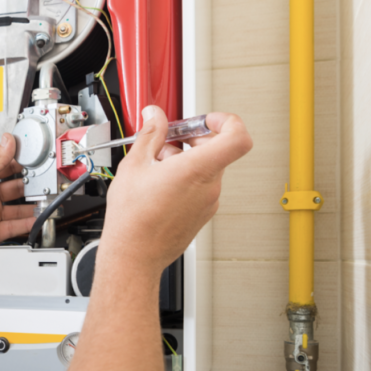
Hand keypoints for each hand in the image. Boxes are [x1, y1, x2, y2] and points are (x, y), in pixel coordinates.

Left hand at [0, 133, 34, 261]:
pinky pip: (14, 226)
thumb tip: (8, 141)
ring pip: (17, 208)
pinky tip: (36, 218)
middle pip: (14, 188)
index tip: (33, 161)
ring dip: (31, 205)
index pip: (5, 168)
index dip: (19, 165)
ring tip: (43, 200)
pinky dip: (27, 223)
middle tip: (41, 181)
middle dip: (28, 185)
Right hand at [99, 106, 252, 274]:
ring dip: (185, 160)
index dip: (226, 121)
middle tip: (169, 139)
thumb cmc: (133, 219)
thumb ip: (150, 134)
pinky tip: (159, 184)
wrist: (134, 255)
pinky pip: (201, 187)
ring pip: (206, 168)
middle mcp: (210, 186)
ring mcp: (209, 202)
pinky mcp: (202, 214)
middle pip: (217, 149)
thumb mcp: (135, 165)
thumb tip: (155, 116)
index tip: (205, 120)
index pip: (237, 136)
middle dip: (193, 138)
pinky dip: (185, 179)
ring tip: (155, 166)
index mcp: (198, 169)